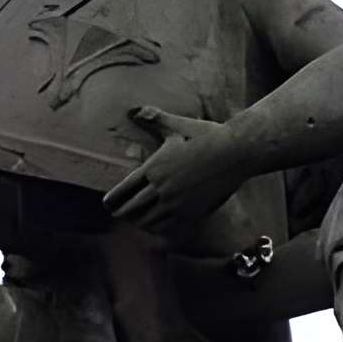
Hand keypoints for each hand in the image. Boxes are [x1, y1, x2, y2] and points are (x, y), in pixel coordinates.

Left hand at [103, 107, 238, 240]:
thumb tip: (132, 111)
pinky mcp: (192, 214)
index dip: (113, 200)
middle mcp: (162, 188)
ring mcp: (176, 204)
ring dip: (139, 223)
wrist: (235, 153)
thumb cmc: (206, 136)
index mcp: (154, 168)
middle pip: (132, 209)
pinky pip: (168, 229)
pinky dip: (158, 230)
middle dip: (123, 214)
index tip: (107, 204)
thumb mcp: (176, 125)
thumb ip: (153, 119)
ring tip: (136, 221)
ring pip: (148, 221)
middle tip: (118, 215)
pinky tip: (156, 229)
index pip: (125, 190)